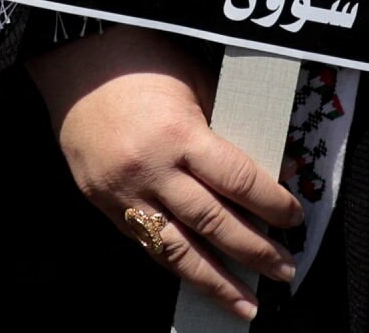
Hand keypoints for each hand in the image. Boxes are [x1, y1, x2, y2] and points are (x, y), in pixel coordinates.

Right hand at [31, 27, 302, 317]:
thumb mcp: (195, 81)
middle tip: (284, 269)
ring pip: (176, 251)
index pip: (237, 181)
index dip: (271, 204)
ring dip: (215, 282)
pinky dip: (177, 265)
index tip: (294, 218)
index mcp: (178, 134)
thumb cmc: (142, 61)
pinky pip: (147, 244)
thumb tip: (269, 167)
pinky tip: (200, 279)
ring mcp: (124, 194)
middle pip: (212, 223)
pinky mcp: (104, 205)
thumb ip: (227, 126)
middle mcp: (151, 171)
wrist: (74, 64)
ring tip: (246, 305)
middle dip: (253, 252)